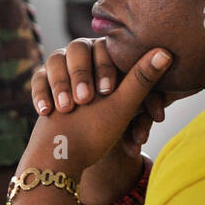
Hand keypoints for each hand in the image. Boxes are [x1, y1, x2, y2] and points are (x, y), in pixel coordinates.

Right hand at [31, 37, 173, 156]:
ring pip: (55, 61)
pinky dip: (41, 94)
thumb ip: (142, 78)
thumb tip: (168, 52)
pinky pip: (37, 78)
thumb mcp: (123, 106)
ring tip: (66, 107)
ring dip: (60, 84)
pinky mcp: (42, 84)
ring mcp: (59, 72)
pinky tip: (47, 111)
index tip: (107, 91)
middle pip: (77, 50)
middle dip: (80, 75)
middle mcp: (81, 62)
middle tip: (84, 100)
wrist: (63, 157)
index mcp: (105, 62)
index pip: (105, 47)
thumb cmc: (100, 132)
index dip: (106, 67)